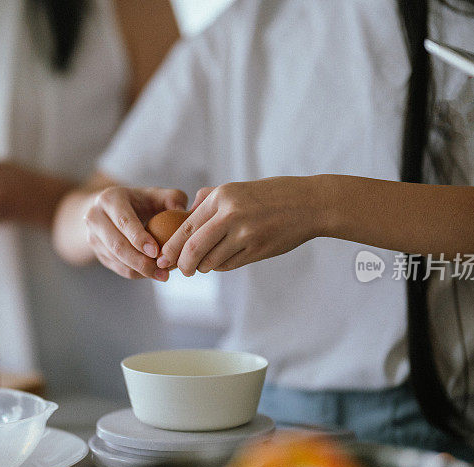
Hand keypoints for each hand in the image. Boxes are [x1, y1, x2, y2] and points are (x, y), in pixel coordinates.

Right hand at [85, 186, 186, 279]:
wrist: (112, 211)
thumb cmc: (140, 202)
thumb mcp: (155, 194)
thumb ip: (172, 197)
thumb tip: (181, 210)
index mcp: (110, 199)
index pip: (124, 221)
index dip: (139, 238)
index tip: (156, 251)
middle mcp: (95, 217)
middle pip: (117, 245)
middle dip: (141, 261)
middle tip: (163, 272)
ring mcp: (93, 237)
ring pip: (116, 260)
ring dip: (140, 271)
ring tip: (163, 275)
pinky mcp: (97, 253)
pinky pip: (117, 268)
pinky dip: (136, 273)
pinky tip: (153, 273)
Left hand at [156, 176, 319, 275]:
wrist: (310, 204)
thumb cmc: (272, 196)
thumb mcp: (238, 189)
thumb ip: (210, 200)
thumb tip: (184, 217)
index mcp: (222, 196)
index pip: (186, 227)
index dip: (171, 247)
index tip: (163, 259)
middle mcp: (231, 214)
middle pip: (193, 248)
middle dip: (182, 265)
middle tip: (180, 271)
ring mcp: (245, 234)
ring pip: (211, 261)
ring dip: (204, 267)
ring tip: (205, 264)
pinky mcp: (257, 250)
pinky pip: (229, 265)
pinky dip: (222, 266)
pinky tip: (224, 260)